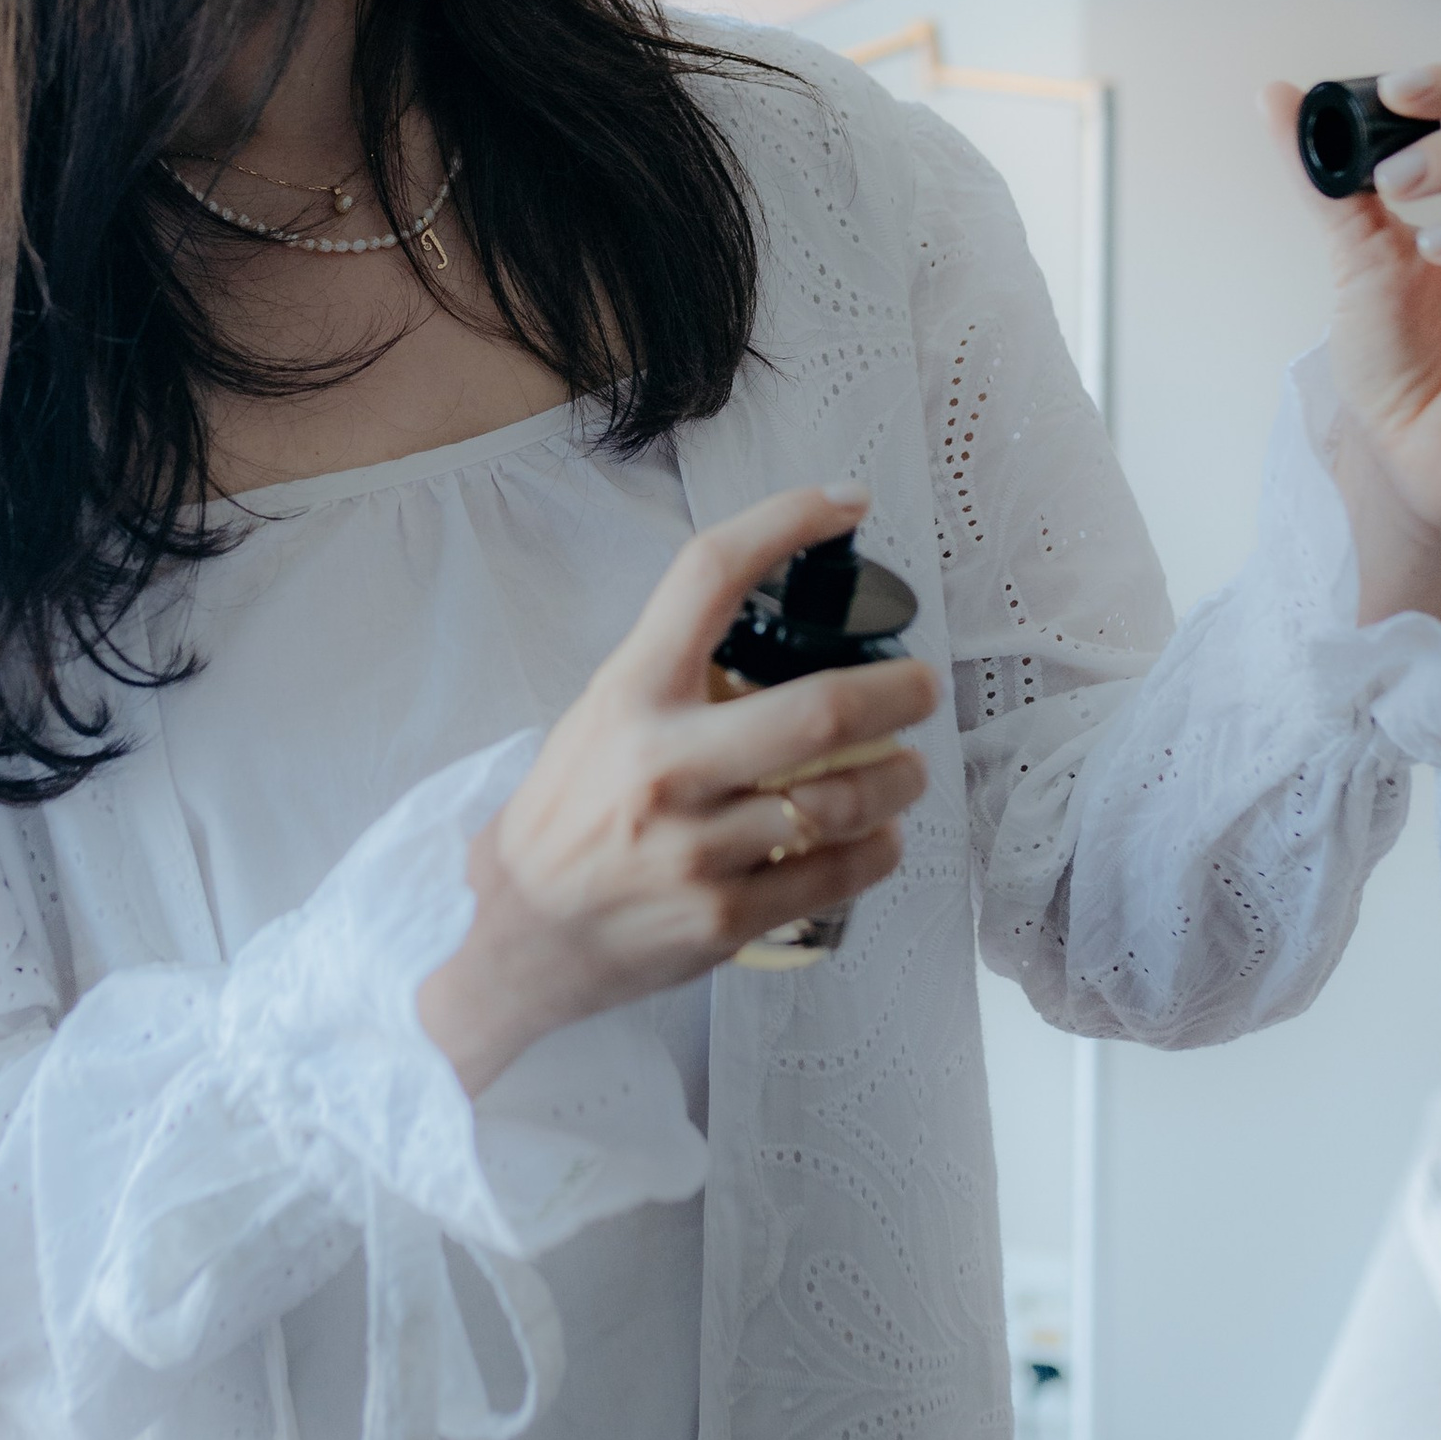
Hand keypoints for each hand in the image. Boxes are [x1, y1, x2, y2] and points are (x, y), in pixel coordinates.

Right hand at [415, 485, 940, 1094]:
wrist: (518, 936)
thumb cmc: (568, 815)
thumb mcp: (600, 718)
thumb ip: (679, 677)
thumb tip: (788, 637)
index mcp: (630, 695)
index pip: (709, 576)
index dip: (786, 521)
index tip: (845, 503)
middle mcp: (663, 765)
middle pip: (818, 712)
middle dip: (897, 693)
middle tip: (922, 687)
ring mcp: (695, 847)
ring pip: (843, 801)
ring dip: (900, 779)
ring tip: (907, 770)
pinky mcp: (722, 916)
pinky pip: (835, 875)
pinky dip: (876, 850)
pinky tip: (879, 836)